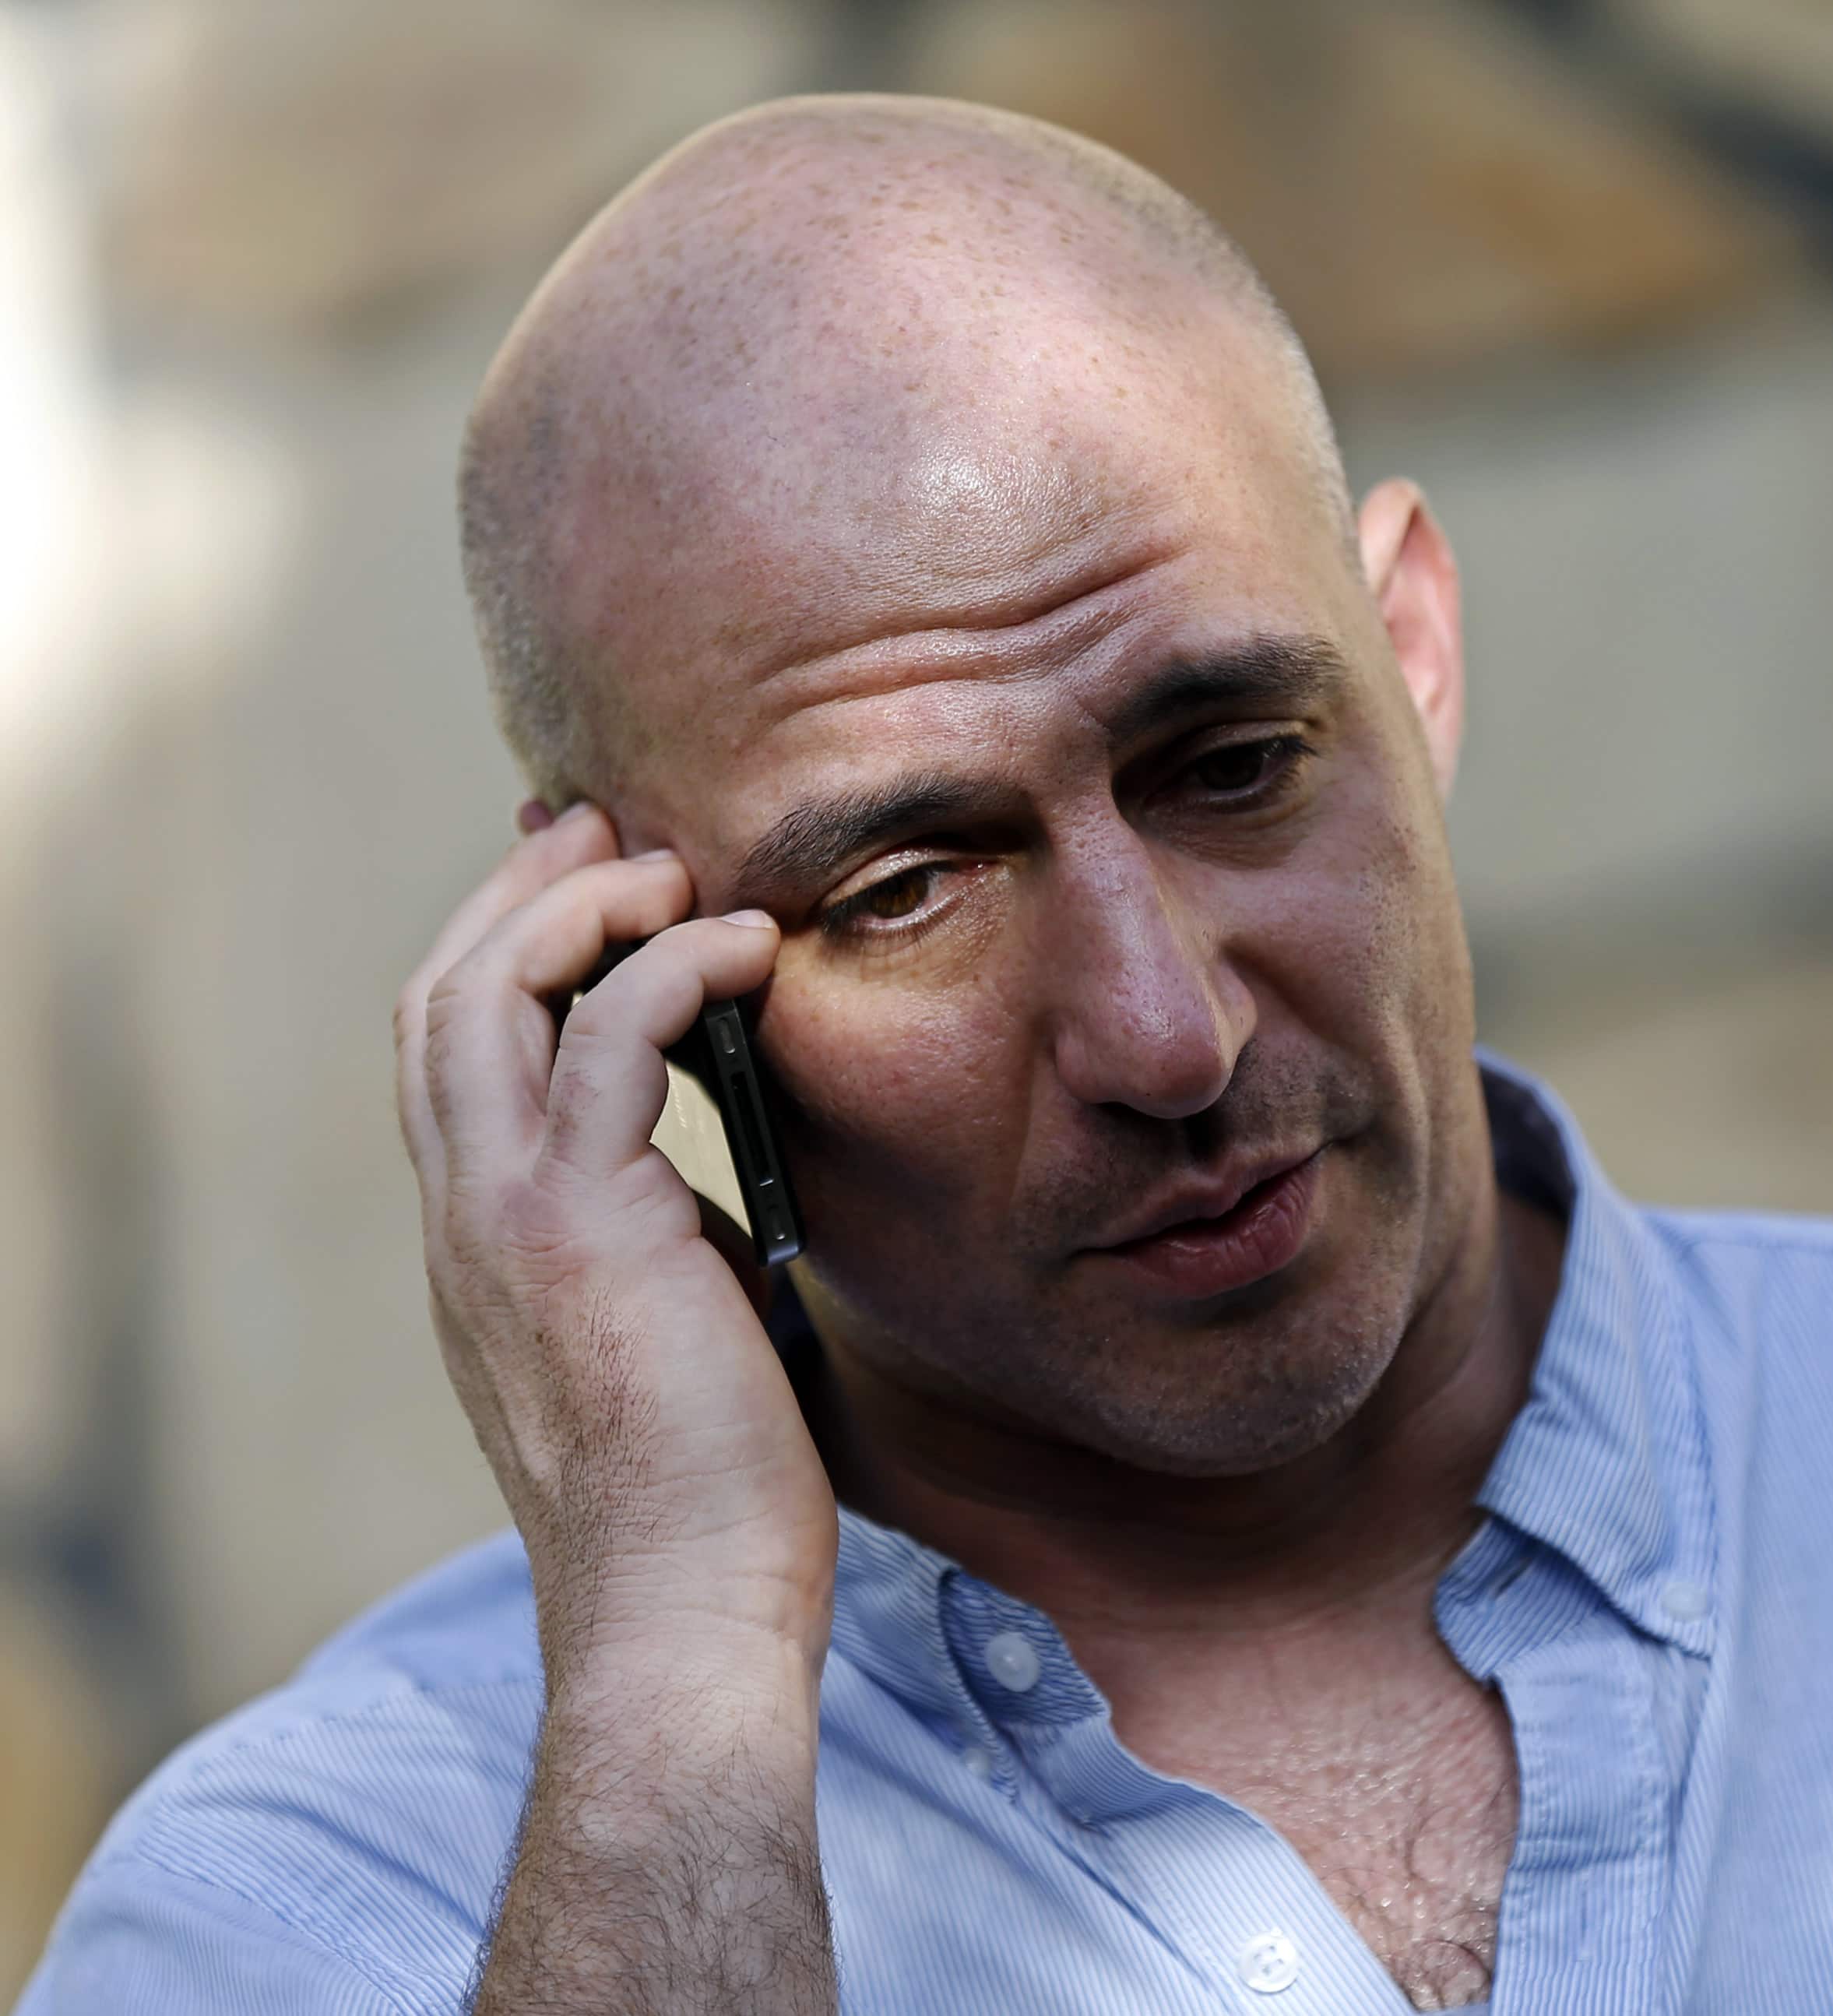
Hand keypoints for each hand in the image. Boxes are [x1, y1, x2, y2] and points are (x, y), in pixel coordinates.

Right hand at [394, 803, 835, 1700]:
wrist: (684, 1611)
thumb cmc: (706, 1494)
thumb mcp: (671, 1330)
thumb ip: (663, 1240)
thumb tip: (717, 1178)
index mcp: (481, 1245)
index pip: (450, 1058)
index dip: (503, 950)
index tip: (582, 879)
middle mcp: (465, 1220)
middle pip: (443, 997)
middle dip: (521, 893)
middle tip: (607, 821)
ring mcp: (504, 1220)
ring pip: (489, 996)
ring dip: (580, 905)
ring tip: (672, 860)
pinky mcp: (578, 1226)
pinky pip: (608, 1037)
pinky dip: (671, 965)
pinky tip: (747, 946)